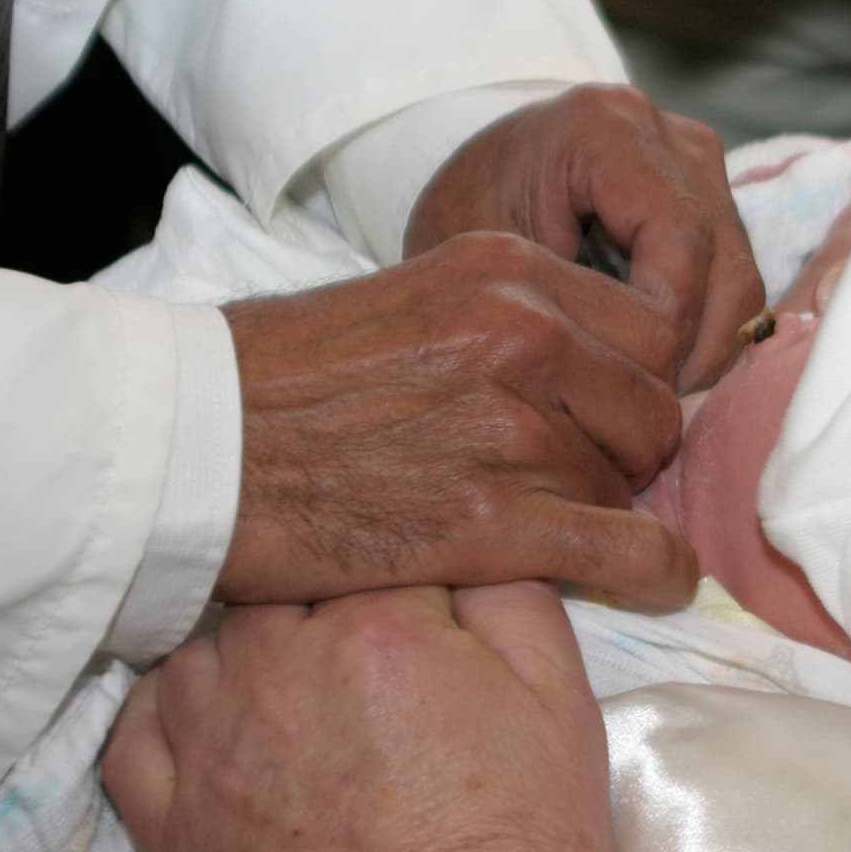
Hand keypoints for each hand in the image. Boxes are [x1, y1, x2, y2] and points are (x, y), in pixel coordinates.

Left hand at [103, 583, 614, 851]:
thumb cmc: (521, 832)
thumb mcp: (559, 696)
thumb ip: (514, 592)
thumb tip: (473, 541)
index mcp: (378, 630)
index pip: (380, 549)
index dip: (413, 573)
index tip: (435, 604)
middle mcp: (280, 673)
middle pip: (284, 586)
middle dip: (331, 604)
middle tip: (380, 651)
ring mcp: (216, 747)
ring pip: (205, 646)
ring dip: (249, 650)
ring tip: (306, 680)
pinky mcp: (177, 821)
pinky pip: (138, 733)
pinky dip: (172, 712)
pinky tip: (221, 719)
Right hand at [218, 231, 696, 611]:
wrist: (191, 444)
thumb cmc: (286, 373)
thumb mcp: (417, 295)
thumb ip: (512, 318)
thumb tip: (589, 362)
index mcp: (509, 270)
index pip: (649, 329)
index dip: (635, 380)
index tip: (606, 411)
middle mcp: (525, 336)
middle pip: (652, 405)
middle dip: (629, 447)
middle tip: (581, 472)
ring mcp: (511, 427)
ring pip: (626, 479)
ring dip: (601, 505)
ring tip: (544, 515)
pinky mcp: (490, 519)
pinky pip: (623, 548)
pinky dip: (652, 570)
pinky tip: (660, 581)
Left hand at [406, 85, 765, 393]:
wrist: (477, 183)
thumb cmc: (468, 219)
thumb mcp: (491, 265)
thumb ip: (564, 309)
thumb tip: (641, 386)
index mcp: (606, 127)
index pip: (678, 239)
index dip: (668, 327)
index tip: (631, 388)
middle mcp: (670, 135)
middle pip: (724, 263)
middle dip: (693, 352)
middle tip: (647, 416)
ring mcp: (701, 165)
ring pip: (741, 282)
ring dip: (707, 353)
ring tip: (652, 402)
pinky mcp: (714, 198)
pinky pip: (733, 283)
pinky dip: (706, 338)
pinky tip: (662, 376)